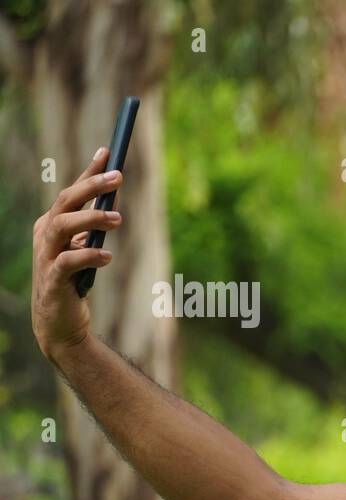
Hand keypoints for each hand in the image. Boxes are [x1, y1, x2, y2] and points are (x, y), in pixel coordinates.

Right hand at [30, 146, 123, 362]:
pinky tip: (107, 256)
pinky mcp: (53, 279)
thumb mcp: (85, 248)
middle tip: (119, 177)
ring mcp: (46, 256)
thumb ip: (94, 228)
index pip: (71, 191)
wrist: (60, 322)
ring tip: (119, 219)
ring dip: (91, 218)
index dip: (88, 171)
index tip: (108, 151)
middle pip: (65, 202)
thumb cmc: (74, 281)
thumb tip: (114, 202)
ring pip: (63, 226)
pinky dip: (88, 256)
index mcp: (52, 224)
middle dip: (91, 186)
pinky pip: (68, 262)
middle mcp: (45, 235)